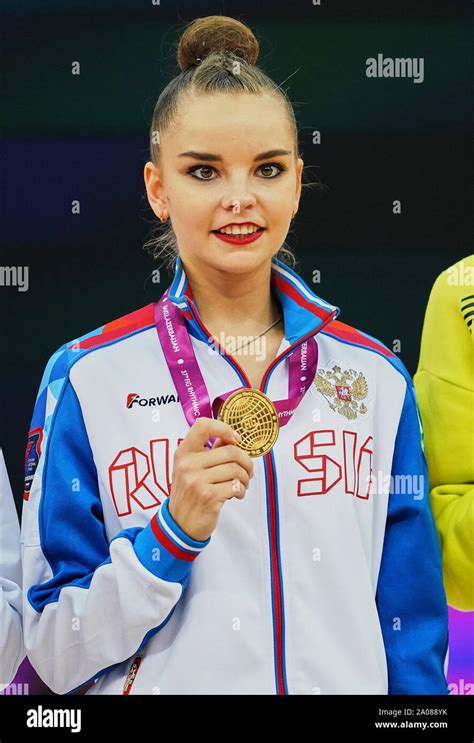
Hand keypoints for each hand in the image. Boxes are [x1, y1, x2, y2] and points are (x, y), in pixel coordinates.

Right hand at [167, 417, 253, 541]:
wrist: (179, 524)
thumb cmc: (189, 493)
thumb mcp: (191, 468)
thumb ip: (209, 452)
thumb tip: (231, 437)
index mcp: (184, 453)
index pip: (203, 426)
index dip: (224, 428)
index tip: (235, 439)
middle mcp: (188, 465)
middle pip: (231, 451)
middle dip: (246, 462)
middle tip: (247, 471)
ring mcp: (197, 481)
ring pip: (236, 470)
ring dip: (245, 478)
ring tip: (240, 484)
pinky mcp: (208, 497)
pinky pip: (235, 486)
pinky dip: (241, 491)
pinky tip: (235, 494)